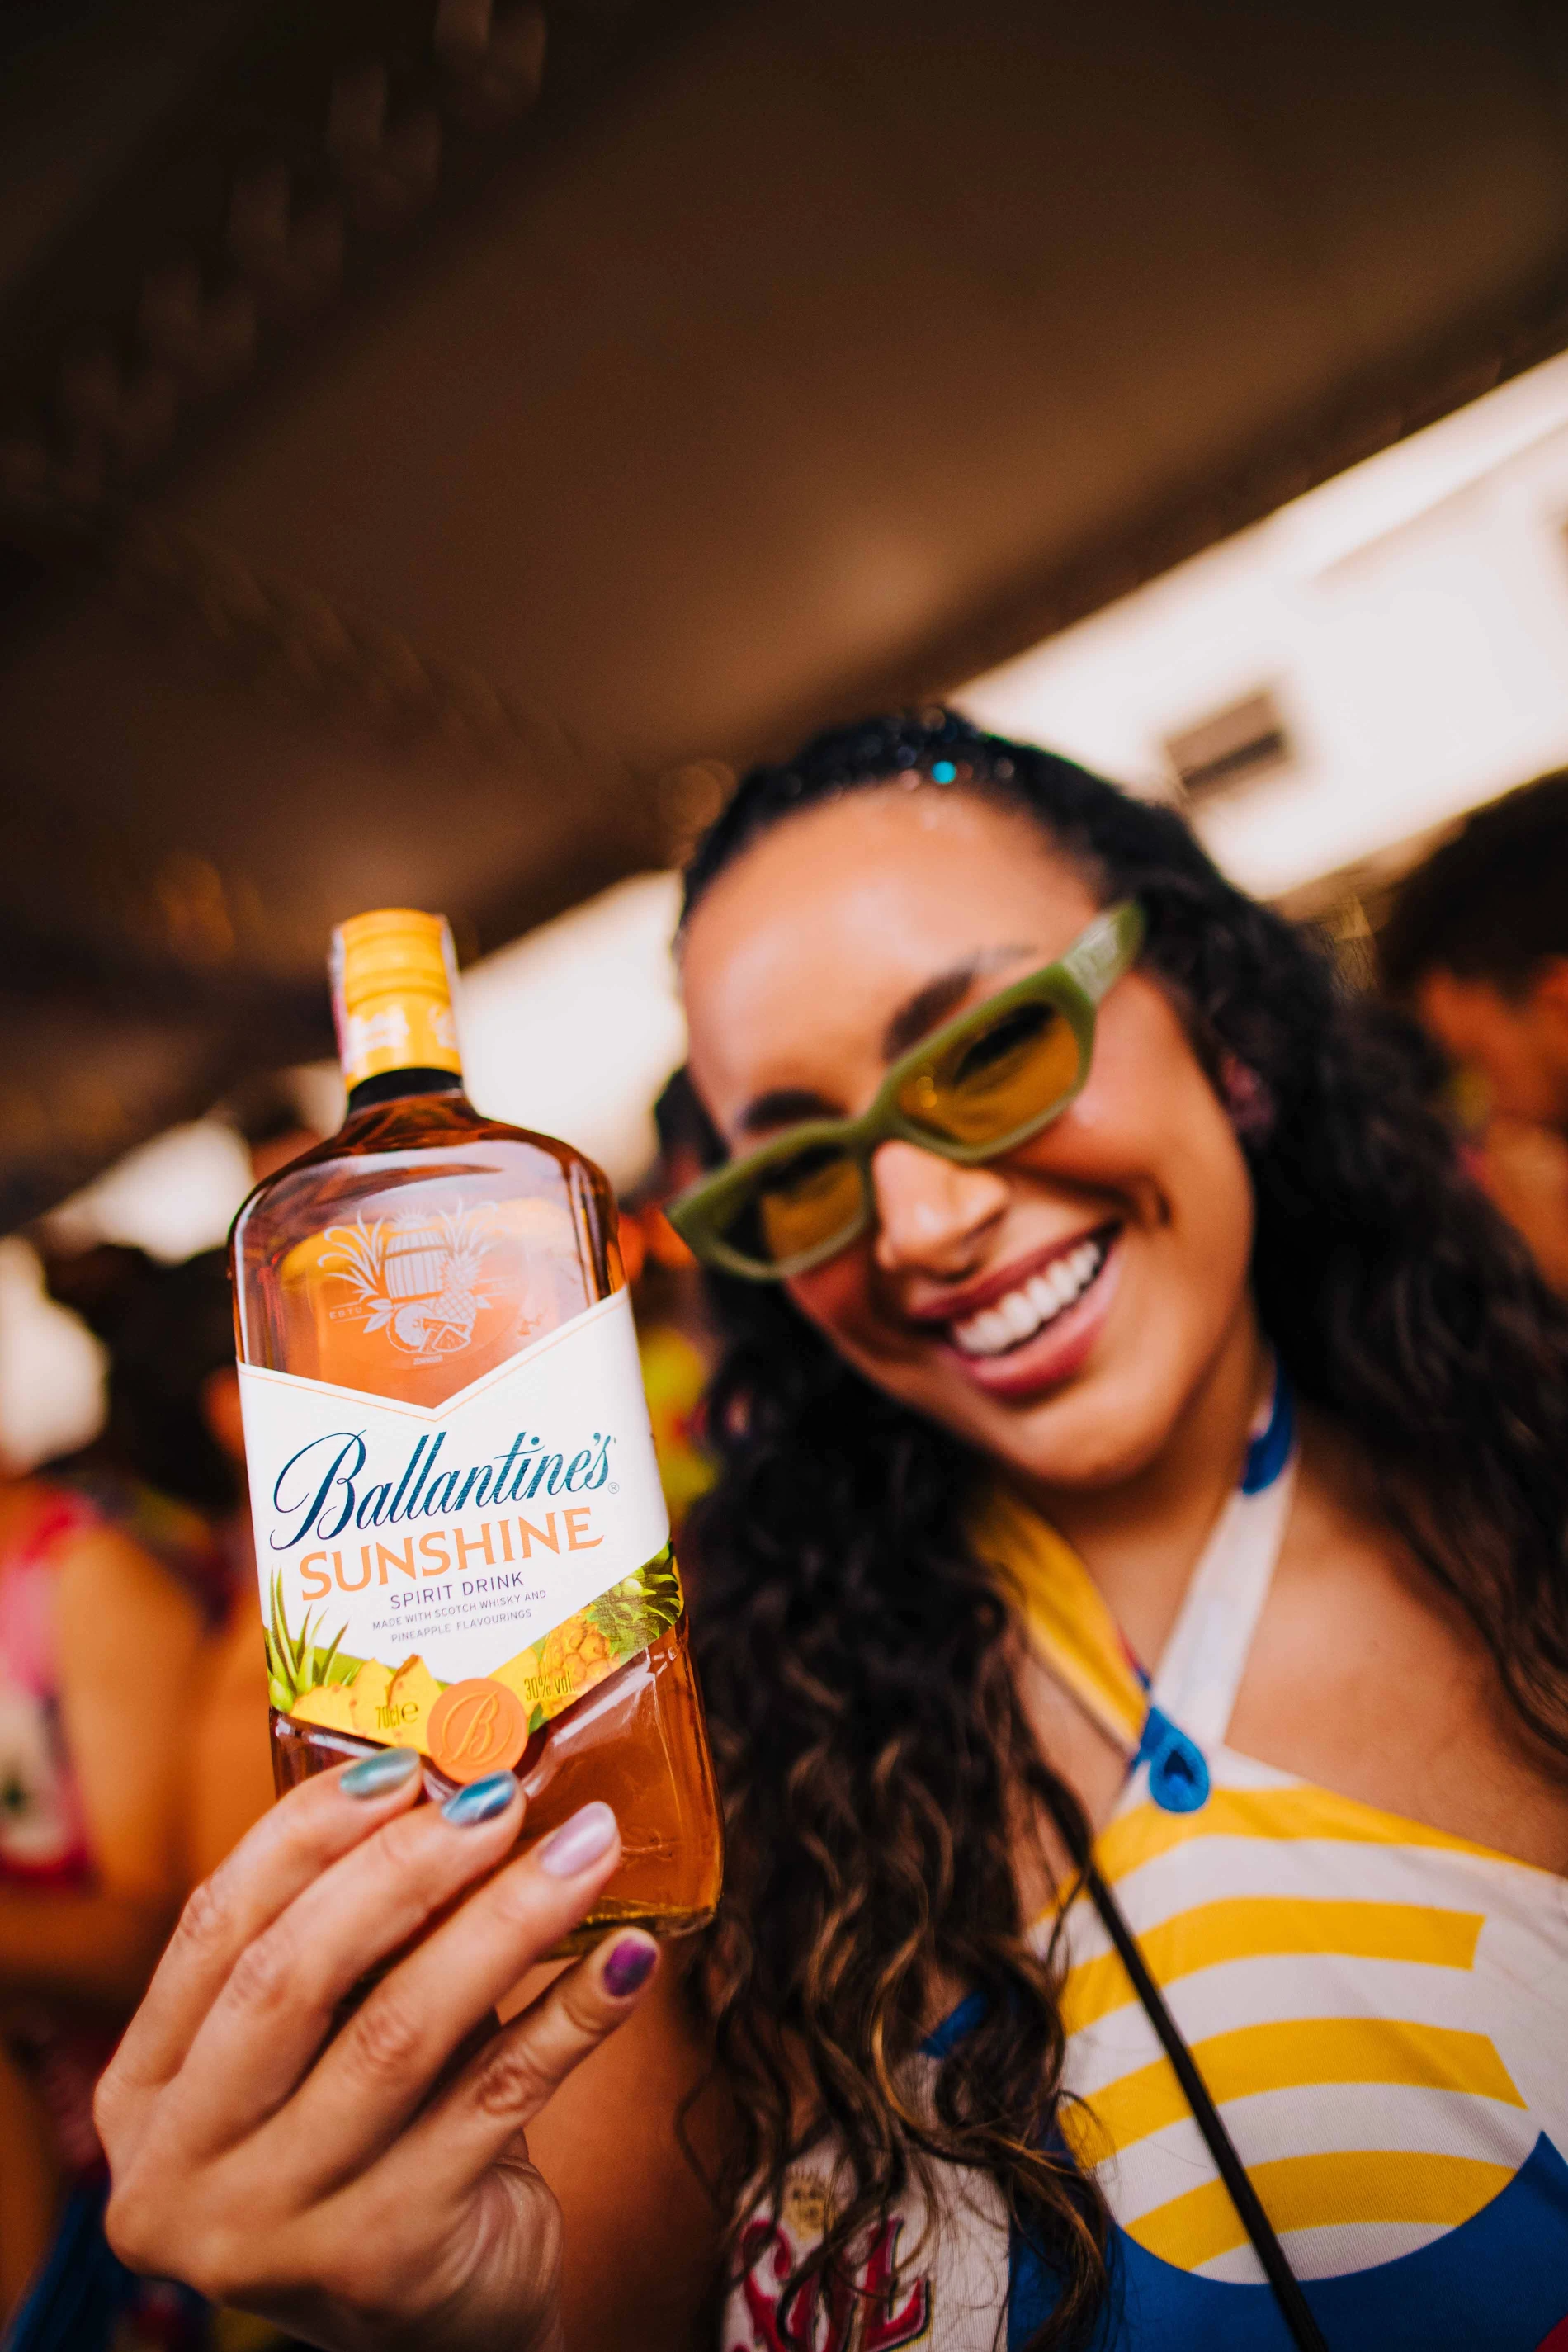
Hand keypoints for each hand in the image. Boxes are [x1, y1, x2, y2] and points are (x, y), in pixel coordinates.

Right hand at [96, 1751, 659, 2351]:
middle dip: (407, 1869)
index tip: (402, 1764)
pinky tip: (628, 1956)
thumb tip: (453, 1783)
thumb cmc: (378, 2143)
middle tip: (500, 1796)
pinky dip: (572, 2016)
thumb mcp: (324, 2050)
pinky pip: (497, 2101)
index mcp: (145, 2098)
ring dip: (508, 1920)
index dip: (306, 1834)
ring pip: (401, 2033)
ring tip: (586, 1846)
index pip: (214, 1930)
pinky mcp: (386, 2262)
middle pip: (294, 1978)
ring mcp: (274, 2232)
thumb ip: (351, 1943)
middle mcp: (179, 2176)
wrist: (436, 2320)